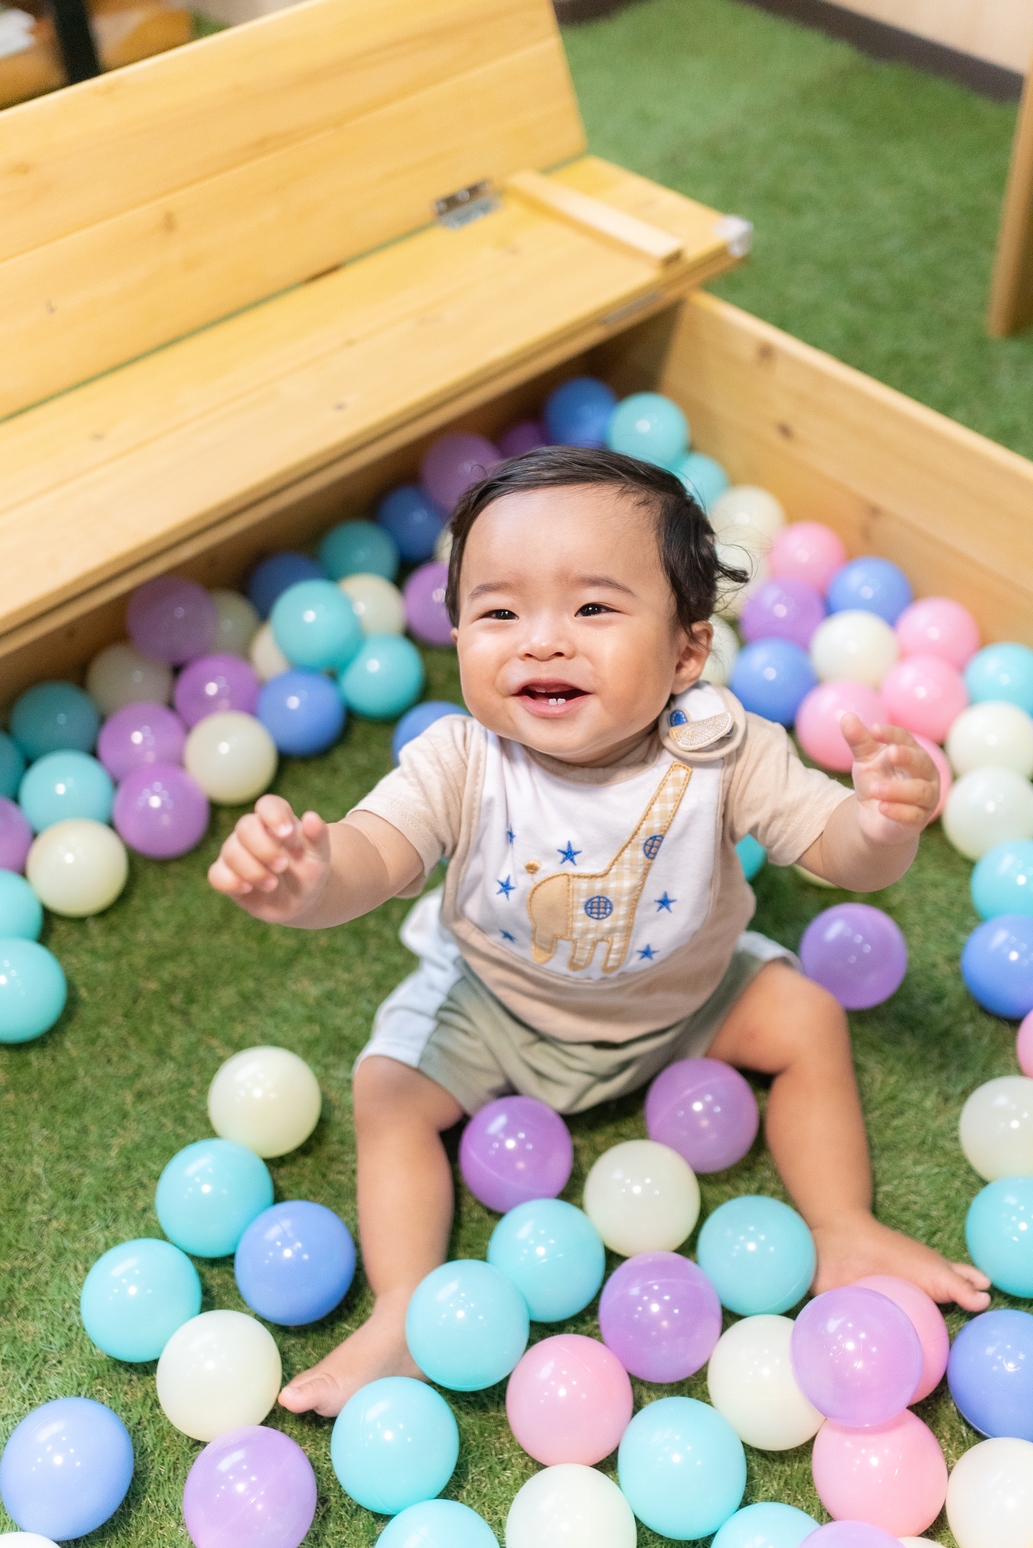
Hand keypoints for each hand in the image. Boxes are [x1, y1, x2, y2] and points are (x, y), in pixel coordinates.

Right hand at [208, 794, 330, 922]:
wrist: (300, 900)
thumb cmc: (308, 871)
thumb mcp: (320, 856)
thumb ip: (318, 836)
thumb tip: (311, 817)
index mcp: (276, 821)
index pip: (267, 805)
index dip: (274, 816)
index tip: (288, 834)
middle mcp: (253, 833)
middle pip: (245, 827)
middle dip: (264, 848)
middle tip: (283, 866)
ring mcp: (237, 853)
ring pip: (230, 851)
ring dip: (252, 870)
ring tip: (272, 885)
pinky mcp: (226, 875)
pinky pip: (216, 874)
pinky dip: (230, 881)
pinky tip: (247, 889)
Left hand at [842, 714, 938, 844]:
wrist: (875, 816)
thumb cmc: (876, 780)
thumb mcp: (864, 760)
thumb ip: (858, 741)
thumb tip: (845, 716)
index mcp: (913, 753)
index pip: (906, 739)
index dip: (892, 734)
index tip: (874, 729)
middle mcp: (925, 774)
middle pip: (921, 762)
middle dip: (907, 757)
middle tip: (890, 753)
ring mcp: (925, 798)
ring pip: (918, 791)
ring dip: (896, 789)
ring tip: (873, 789)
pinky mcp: (917, 820)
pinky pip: (912, 816)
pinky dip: (898, 811)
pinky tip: (882, 808)